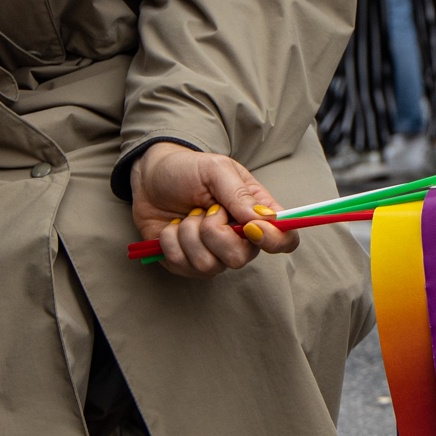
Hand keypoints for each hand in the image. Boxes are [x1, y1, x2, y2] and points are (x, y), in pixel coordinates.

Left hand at [130, 142, 298, 277]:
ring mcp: (213, 254)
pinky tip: (171, 227)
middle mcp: (239, 240)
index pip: (285, 240)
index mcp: (256, 214)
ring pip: (208, 265)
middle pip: (240, 259)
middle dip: (214, 233)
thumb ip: (240, 194)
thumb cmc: (188, 170)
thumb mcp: (216, 169)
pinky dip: (171, 241)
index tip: (250, 227)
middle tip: (204, 210)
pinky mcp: (187, 264)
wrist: (150, 179)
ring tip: (187, 216)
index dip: (275, 241)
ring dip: (189, 235)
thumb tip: (263, 220)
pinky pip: (182, 266)